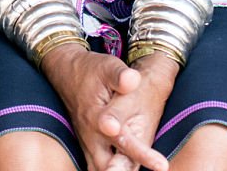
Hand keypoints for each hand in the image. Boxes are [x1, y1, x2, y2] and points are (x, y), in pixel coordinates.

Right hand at [96, 54, 177, 170]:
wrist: (64, 71)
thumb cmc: (90, 70)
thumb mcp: (106, 66)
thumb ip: (120, 75)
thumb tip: (133, 79)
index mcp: (98, 117)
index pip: (123, 140)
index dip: (141, 153)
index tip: (161, 165)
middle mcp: (91, 136)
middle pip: (108, 167)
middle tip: (155, 170)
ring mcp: (87, 143)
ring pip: (99, 170)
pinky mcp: (86, 146)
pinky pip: (95, 167)